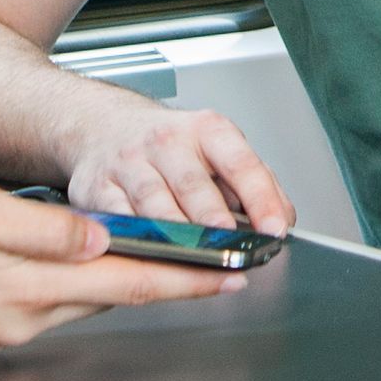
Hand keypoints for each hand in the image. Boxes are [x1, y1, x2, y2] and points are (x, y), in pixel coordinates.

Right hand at [0, 174, 247, 347]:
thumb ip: (45, 229)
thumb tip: (100, 237)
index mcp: (24, 291)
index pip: (125, 284)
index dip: (183, 278)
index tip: (228, 275)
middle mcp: (19, 319)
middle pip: (111, 296)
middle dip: (164, 280)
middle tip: (214, 265)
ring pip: (81, 300)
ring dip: (123, 281)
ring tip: (166, 261)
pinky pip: (48, 302)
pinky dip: (80, 284)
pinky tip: (86, 263)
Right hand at [61, 95, 294, 234]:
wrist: (105, 126)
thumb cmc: (170, 147)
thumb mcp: (217, 150)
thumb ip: (255, 183)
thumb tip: (282, 219)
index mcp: (208, 131)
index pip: (240, 164)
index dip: (260, 198)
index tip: (274, 228)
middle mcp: (168, 143)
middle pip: (194, 184)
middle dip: (213, 216)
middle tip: (231, 242)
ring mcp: (130, 163)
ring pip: (154, 202)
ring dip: (176, 232)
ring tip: (194, 254)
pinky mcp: (99, 187)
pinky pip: (117, 216)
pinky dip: (133, 236)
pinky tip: (147, 251)